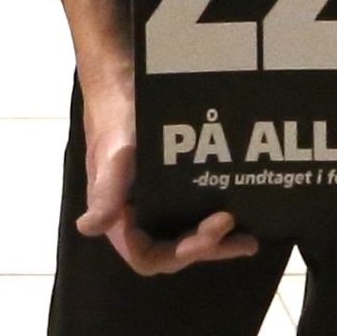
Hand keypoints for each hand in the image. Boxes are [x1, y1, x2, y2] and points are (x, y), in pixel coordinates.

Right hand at [71, 55, 255, 275]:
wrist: (121, 78)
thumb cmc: (116, 116)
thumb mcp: (114, 155)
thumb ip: (106, 193)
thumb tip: (88, 228)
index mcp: (117, 216)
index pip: (147, 256)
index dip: (180, 254)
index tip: (210, 234)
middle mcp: (135, 216)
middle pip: (172, 251)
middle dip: (207, 248)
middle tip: (242, 237)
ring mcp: (153, 203)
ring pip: (184, 236)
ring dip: (216, 242)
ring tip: (249, 240)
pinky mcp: (168, 187)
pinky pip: (191, 213)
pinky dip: (214, 220)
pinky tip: (241, 214)